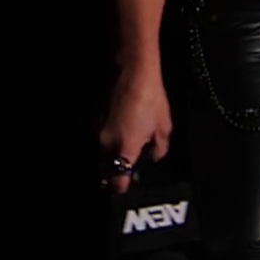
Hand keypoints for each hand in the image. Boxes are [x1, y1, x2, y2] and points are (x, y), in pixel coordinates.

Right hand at [98, 64, 171, 194]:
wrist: (133, 73)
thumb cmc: (150, 99)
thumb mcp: (163, 127)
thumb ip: (158, 150)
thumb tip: (152, 156)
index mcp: (125, 148)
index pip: (116, 180)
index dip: (121, 186)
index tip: (125, 185)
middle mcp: (108, 143)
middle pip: (107, 169)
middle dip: (116, 171)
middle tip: (128, 165)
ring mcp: (99, 130)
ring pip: (103, 153)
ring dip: (113, 154)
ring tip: (128, 144)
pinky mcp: (95, 120)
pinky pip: (102, 138)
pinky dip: (110, 140)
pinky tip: (123, 129)